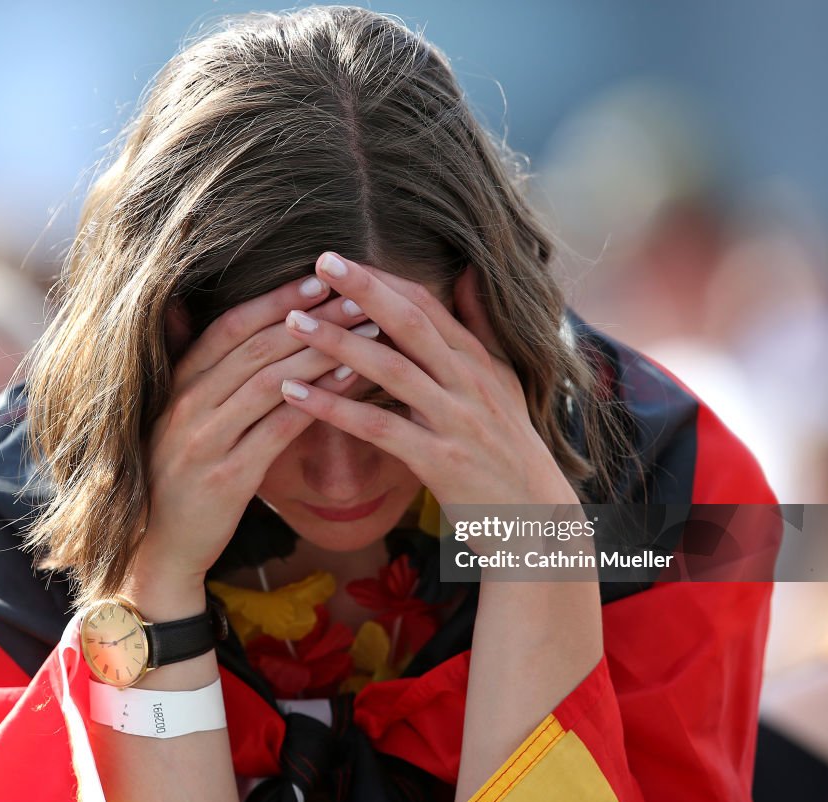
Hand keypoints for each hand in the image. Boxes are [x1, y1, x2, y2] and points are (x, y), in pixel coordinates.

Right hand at [127, 273, 378, 607]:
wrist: (158, 546)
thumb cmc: (178, 476)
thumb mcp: (177, 418)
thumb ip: (196, 371)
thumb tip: (197, 315)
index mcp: (178, 385)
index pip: (230, 327)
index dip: (275, 299)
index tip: (318, 277)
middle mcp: (187, 405)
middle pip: (257, 347)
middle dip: (311, 316)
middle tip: (357, 293)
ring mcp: (205, 440)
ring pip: (271, 382)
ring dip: (323, 350)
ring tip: (366, 328)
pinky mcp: (227, 477)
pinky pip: (279, 429)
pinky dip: (318, 400)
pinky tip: (352, 379)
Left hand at [279, 252, 578, 508]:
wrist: (535, 518)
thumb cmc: (510, 447)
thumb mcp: (506, 382)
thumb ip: (482, 328)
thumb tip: (468, 272)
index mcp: (479, 362)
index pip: (428, 305)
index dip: (383, 280)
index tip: (339, 258)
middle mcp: (470, 384)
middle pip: (412, 325)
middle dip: (364, 291)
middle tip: (319, 262)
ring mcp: (456, 421)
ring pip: (392, 371)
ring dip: (339, 344)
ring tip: (292, 323)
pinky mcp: (440, 462)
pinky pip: (379, 429)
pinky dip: (335, 409)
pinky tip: (294, 394)